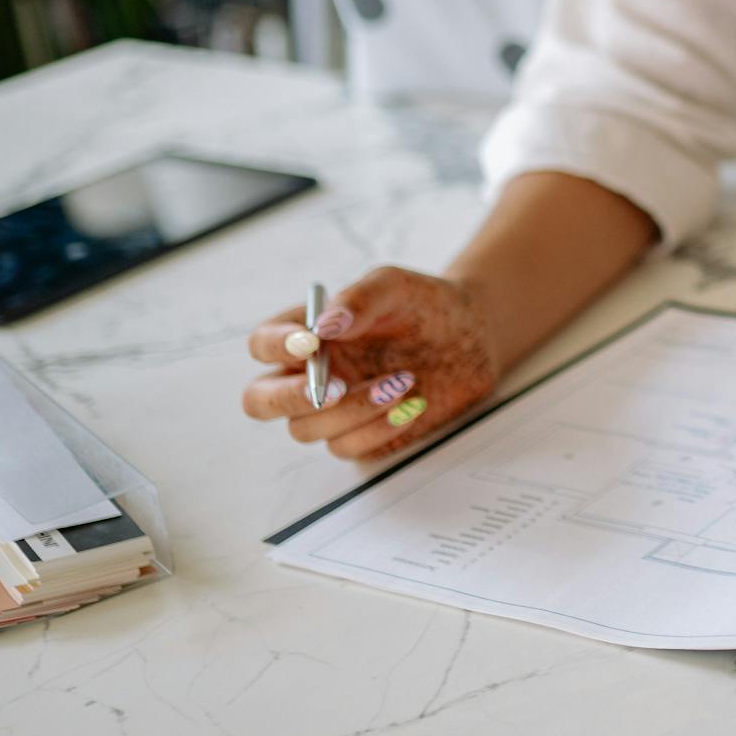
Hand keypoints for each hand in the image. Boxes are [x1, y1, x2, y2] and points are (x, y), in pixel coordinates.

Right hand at [239, 267, 504, 460]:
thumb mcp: (395, 286)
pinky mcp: (362, 436)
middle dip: (290, 398)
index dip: (275, 346)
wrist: (474, 334)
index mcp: (308, 333)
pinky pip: (347, 448)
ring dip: (353, 410)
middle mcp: (311, 374)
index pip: (263, 344)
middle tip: (335, 388)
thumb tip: (325, 325)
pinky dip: (378, 430)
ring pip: (306, 429)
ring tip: (404, 380)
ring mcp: (334, 410)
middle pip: (260, 401)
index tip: (311, 342)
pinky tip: (412, 405)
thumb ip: (360, 298)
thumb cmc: (425, 304)